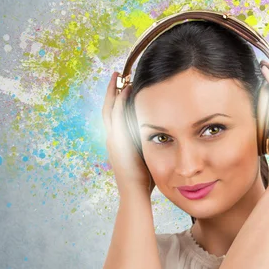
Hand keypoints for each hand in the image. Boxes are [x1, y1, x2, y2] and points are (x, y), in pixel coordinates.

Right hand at [102, 72, 155, 194]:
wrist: (135, 194)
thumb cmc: (144, 180)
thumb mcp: (145, 157)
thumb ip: (148, 144)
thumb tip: (161, 134)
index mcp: (117, 143)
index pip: (114, 116)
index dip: (116, 100)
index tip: (123, 85)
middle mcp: (111, 139)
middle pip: (107, 108)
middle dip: (111, 91)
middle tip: (116, 74)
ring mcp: (112, 140)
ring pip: (109, 110)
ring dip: (114, 92)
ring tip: (119, 76)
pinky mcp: (117, 141)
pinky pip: (116, 117)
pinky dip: (119, 103)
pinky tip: (125, 90)